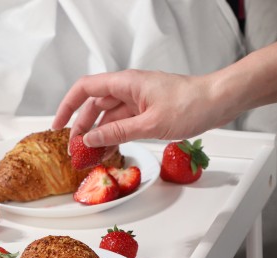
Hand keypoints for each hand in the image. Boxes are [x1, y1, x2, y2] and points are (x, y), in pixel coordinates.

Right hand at [52, 69, 233, 146]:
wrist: (219, 101)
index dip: (67, 106)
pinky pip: (121, 122)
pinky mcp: (145, 110)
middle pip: (93, 105)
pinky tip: (108, 149)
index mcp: (126, 83)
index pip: (85, 89)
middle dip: (80, 126)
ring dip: (96, 134)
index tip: (58, 126)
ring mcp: (136, 100)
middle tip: (73, 149)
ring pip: (106, 116)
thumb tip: (90, 140)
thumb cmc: (191, 104)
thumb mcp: (149, 124)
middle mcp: (128, 89)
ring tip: (88, 154)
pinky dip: (112, 135)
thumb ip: (117, 132)